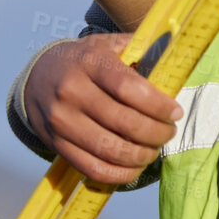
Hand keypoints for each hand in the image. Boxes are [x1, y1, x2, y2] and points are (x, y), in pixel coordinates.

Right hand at [22, 33, 182, 185]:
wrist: (38, 75)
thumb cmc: (87, 60)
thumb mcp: (110, 44)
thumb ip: (142, 49)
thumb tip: (180, 55)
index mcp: (90, 62)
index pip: (129, 88)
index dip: (157, 105)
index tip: (176, 112)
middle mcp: (71, 91)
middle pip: (123, 122)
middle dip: (155, 133)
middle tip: (169, 133)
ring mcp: (60, 120)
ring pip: (108, 149)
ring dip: (140, 156)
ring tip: (154, 150)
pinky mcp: (54, 144)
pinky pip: (90, 167)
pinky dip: (118, 174)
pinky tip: (134, 167)